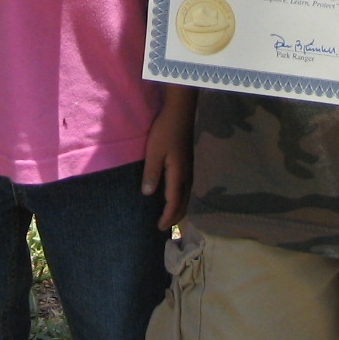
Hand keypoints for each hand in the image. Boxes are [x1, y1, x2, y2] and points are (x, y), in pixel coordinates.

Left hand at [142, 87, 195, 228]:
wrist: (180, 112)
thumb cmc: (165, 131)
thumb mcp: (154, 152)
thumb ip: (151, 173)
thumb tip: (148, 194)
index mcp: (178, 174)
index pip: (174, 202)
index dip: (167, 216)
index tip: (159, 227)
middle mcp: (187, 174)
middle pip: (184, 202)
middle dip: (176, 216)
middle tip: (165, 226)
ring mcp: (190, 168)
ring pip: (187, 195)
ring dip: (180, 208)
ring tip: (170, 215)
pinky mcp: (188, 162)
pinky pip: (187, 187)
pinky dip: (181, 197)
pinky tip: (174, 195)